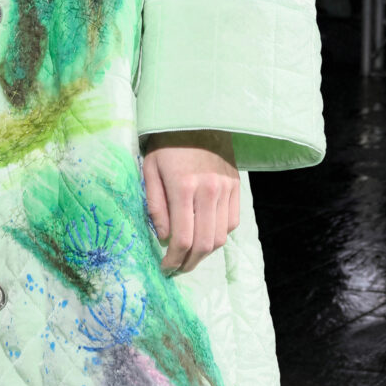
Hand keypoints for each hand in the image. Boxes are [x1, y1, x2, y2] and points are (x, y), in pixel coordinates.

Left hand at [141, 132, 238, 274]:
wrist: (196, 116)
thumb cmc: (165, 143)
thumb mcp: (149, 170)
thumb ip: (155, 205)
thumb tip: (163, 237)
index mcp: (183, 187)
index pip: (182, 238)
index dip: (173, 259)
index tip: (165, 267)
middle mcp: (209, 190)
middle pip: (204, 243)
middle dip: (189, 263)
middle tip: (177, 269)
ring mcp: (226, 189)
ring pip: (221, 237)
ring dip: (205, 253)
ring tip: (190, 257)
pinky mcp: (237, 186)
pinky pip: (232, 222)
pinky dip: (219, 235)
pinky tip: (205, 236)